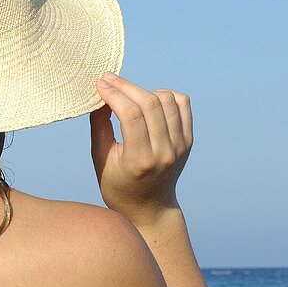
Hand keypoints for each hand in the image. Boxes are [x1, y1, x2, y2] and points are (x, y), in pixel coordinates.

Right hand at [89, 72, 192, 227]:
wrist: (150, 207)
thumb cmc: (118, 185)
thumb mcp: (101, 160)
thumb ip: (99, 127)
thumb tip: (99, 95)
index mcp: (140, 161)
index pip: (131, 114)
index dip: (114, 93)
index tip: (100, 83)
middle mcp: (165, 152)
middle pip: (149, 103)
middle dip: (126, 86)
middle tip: (108, 79)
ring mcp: (180, 146)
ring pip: (167, 99)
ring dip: (144, 90)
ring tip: (128, 94)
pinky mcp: (188, 140)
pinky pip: (182, 104)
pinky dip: (165, 95)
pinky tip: (150, 100)